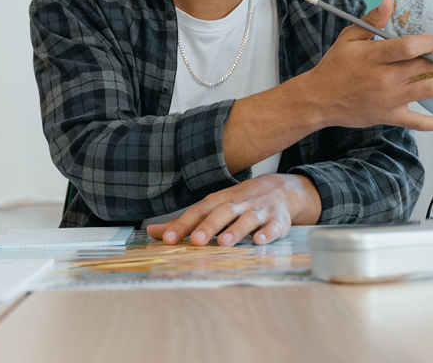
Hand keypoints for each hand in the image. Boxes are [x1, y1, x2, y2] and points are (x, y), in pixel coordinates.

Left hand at [145, 174, 319, 246]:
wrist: (280, 189)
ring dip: (236, 230)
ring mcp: (258, 212)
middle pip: (221, 212)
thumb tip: (152, 232)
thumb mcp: (212, 207)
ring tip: (223, 243)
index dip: (183, 225)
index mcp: (218, 201)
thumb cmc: (239, 202)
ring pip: (247, 219)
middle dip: (208, 226)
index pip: (198, 211)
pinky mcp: (277, 221)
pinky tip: (260, 241)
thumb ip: (184, 222)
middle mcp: (237, 204)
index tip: (168, 240)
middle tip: (195, 241)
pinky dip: (267, 234)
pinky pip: (273, 227)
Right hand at [296, 0, 432, 131]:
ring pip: (430, 91)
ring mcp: (390, 100)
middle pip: (427, 65)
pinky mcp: (391, 116)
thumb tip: (390, 1)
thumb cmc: (336, 65)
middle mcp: (385, 79)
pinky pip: (420, 122)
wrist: (319, 99)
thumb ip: (372, 21)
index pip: (408, 48)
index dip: (427, 42)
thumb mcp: (349, 38)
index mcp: (374, 57)